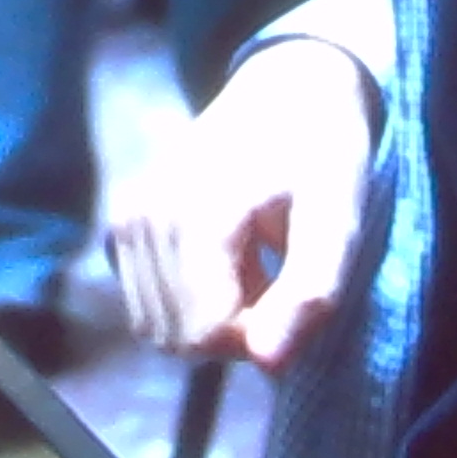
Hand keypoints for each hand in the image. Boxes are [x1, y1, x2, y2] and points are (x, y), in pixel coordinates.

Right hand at [104, 34, 376, 374]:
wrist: (284, 92)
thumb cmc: (321, 156)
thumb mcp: (338, 219)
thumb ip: (310, 293)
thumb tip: (267, 365)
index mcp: (197, 211)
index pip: (205, 335)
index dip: (257, 339)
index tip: (291, 299)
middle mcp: (144, 216)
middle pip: (179, 338)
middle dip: (234, 332)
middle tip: (276, 282)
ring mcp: (124, 220)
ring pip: (158, 329)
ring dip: (210, 319)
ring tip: (252, 268)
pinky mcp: (118, 227)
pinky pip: (145, 307)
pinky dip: (185, 303)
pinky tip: (221, 263)